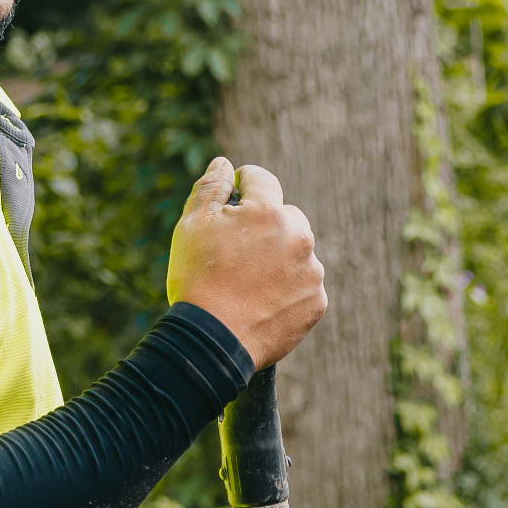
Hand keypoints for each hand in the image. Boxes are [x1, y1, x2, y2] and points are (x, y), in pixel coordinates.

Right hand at [165, 156, 326, 369]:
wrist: (212, 343)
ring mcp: (311, 272)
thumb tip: (223, 164)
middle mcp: (299, 236)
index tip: (230, 201)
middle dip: (264, 224)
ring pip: (297, 250)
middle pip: (286, 215)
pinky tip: (261, 300)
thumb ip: (210, 188)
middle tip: (235, 250)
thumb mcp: (191, 225)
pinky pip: (304, 284)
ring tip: (247, 280)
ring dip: (278, 256)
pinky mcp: (316, 303)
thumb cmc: (197, 280)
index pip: (261, 179)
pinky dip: (287, 288)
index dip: (241, 185)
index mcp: (268, 211)